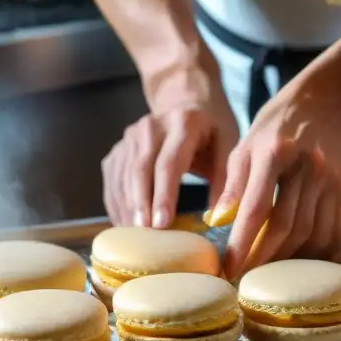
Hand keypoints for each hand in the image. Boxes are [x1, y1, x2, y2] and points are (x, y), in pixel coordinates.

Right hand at [101, 98, 239, 228]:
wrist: (185, 100)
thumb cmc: (211, 129)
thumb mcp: (228, 145)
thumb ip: (226, 179)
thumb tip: (219, 219)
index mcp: (182, 124)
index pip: (168, 163)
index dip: (163, 195)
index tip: (161, 224)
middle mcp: (150, 127)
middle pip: (140, 170)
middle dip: (140, 206)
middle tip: (143, 236)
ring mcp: (130, 137)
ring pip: (122, 177)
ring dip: (126, 208)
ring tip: (133, 239)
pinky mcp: (118, 149)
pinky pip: (113, 181)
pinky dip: (116, 205)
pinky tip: (124, 226)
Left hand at [212, 82, 340, 279]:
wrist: (320, 104)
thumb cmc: (272, 129)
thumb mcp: (243, 148)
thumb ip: (232, 186)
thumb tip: (216, 223)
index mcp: (275, 153)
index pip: (257, 208)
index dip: (242, 243)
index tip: (228, 268)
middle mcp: (308, 166)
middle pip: (287, 227)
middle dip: (264, 259)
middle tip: (245, 277)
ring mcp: (331, 179)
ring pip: (312, 235)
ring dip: (290, 259)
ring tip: (269, 271)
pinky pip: (333, 232)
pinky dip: (315, 252)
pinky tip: (297, 259)